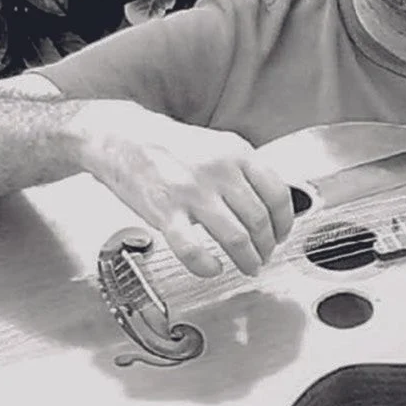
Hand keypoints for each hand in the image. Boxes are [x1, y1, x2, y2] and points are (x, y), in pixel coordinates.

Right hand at [75, 101, 293, 277]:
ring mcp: (192, 192)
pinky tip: (212, 268)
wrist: (121, 137)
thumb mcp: (217, 146)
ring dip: (247, 260)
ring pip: (235, 238)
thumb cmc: (169, 146)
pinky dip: (207, 266)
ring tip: (248, 266)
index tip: (281, 235)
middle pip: (259, 220)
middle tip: (264, 256)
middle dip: (267, 246)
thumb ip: (244, 172)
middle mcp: (218, 171)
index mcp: (236, 152)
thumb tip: (270, 207)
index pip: (277, 194)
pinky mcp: (166, 212)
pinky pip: (192, 249)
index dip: (284, 222)